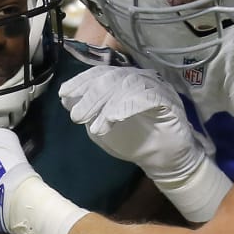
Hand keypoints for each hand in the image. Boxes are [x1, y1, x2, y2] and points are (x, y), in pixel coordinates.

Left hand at [59, 66, 230, 221]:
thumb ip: (88, 113)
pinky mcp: (169, 101)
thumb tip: (67, 99)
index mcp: (124, 82)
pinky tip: (113, 119)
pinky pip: (146, 97)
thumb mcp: (103, 128)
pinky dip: (126, 107)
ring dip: (106, 104)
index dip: (82, 81)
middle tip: (77, 116)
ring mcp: (156, 88)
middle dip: (91, 96)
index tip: (64, 94)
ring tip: (94, 125)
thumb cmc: (134, 141)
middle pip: (112, 78)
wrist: (164, 161)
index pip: (101, 73)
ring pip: (127, 85)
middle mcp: (140, 79)